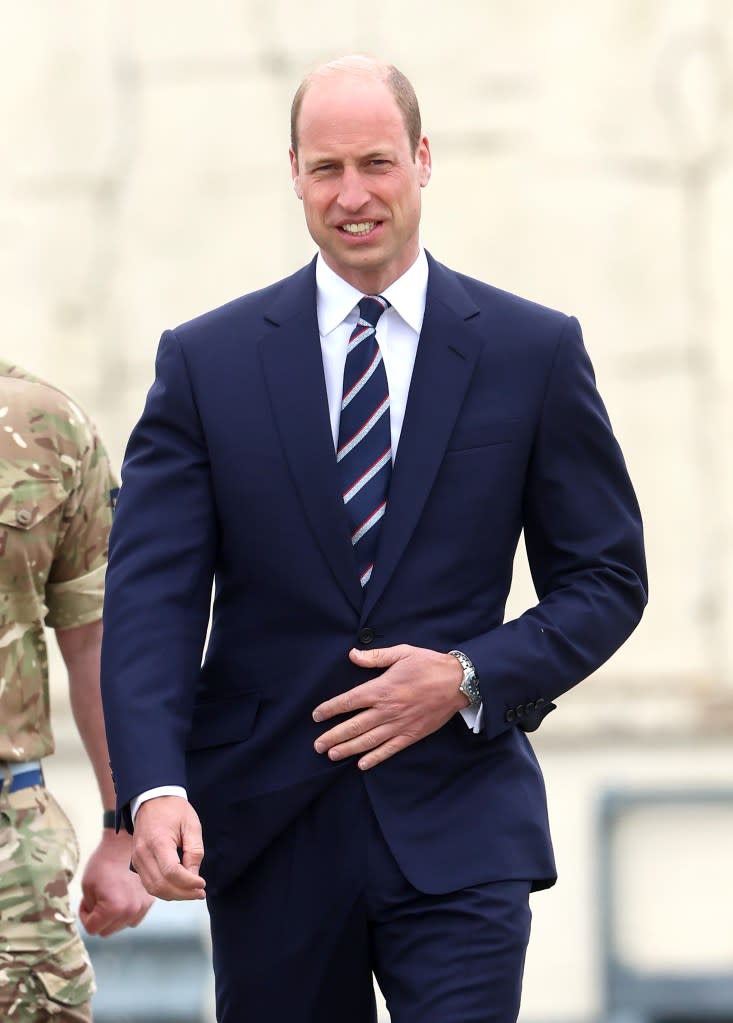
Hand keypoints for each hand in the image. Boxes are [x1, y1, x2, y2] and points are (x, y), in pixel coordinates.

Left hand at [79, 831, 154, 936]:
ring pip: (121, 926)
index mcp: (114, 908)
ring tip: (110, 897)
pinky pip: (133, 917)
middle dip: (98, 918)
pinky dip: (126, 911)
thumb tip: (94, 921)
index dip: (85, 915)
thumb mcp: (87, 886)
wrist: (125, 843)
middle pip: (107, 931)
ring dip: (113, 917)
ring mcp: (143, 907)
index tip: (85, 902)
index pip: (92, 929)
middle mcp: (132, 911)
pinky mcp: (149, 901)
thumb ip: (89, 909)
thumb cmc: (104, 862)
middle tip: (96, 899)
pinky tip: (122, 895)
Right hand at [129, 796, 206, 901]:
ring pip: (153, 888)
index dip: (188, 883)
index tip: (202, 884)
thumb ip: (194, 852)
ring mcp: (137, 859)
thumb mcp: (192, 825)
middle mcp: (143, 854)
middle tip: (200, 893)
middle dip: (183, 893)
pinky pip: (149, 884)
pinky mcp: (136, 862)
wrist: (151, 798)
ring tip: (192, 892)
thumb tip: (194, 876)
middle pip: (161, 885)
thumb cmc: (173, 809)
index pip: (171, 872)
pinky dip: (164, 890)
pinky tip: (179, 887)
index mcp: (158, 841)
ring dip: (174, 895)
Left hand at [312, 644, 466, 769]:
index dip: (330, 709)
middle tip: (317, 746)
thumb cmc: (428, 665)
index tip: (316, 716)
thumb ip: (375, 657)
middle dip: (333, 736)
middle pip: (353, 726)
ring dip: (348, 749)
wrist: (458, 682)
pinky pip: (390, 749)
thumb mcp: (402, 653)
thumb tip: (352, 655)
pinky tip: (362, 764)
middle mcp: (387, 710)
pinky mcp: (412, 735)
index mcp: (381, 689)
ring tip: (331, 755)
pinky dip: (375, 758)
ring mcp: (399, 725)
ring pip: (368, 741)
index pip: (348, 701)